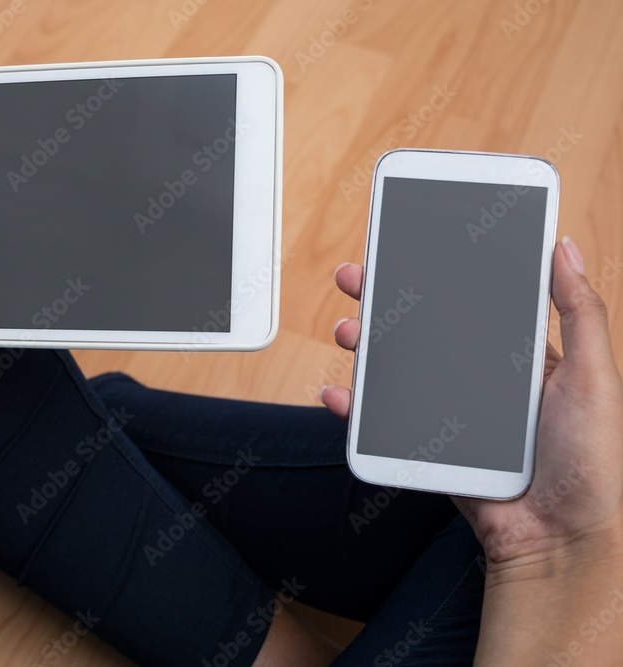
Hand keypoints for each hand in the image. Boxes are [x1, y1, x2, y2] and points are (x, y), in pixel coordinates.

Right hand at [321, 237, 622, 568]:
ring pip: (398, 372)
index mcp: (520, 358)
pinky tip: (340, 393)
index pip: (469, 304)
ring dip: (365, 348)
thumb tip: (564, 248)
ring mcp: (452, 415)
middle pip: (423, 331)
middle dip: (385, 302)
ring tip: (348, 333)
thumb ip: (579, 310)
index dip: (436, 276)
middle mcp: (481, 381)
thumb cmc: (592, 461)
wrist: (561, 536)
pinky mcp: (431, 448)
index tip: (408, 250)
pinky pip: (385, 423)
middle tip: (355, 280)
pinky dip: (357, 408)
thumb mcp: (595, 375)